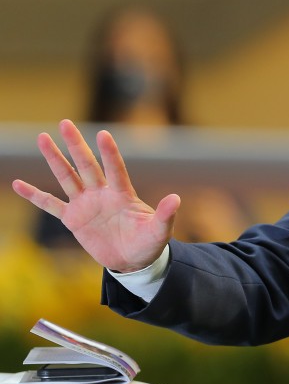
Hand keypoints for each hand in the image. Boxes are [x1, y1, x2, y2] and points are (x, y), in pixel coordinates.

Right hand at [10, 119, 178, 272]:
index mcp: (123, 195)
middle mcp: (102, 194)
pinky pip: (50, 204)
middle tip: (65, 123)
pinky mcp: (73, 219)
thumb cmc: (149, 243)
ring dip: (55, 159)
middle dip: (76, 145)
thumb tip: (176, 199)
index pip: (115, 170)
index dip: (110, 154)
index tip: (103, 134)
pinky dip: (34, 195)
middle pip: (86, 166)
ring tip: (43, 138)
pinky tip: (17, 184)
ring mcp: (85, 204)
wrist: (133, 260)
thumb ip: (165, 215)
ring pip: (67, 177)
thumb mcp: (159, 231)